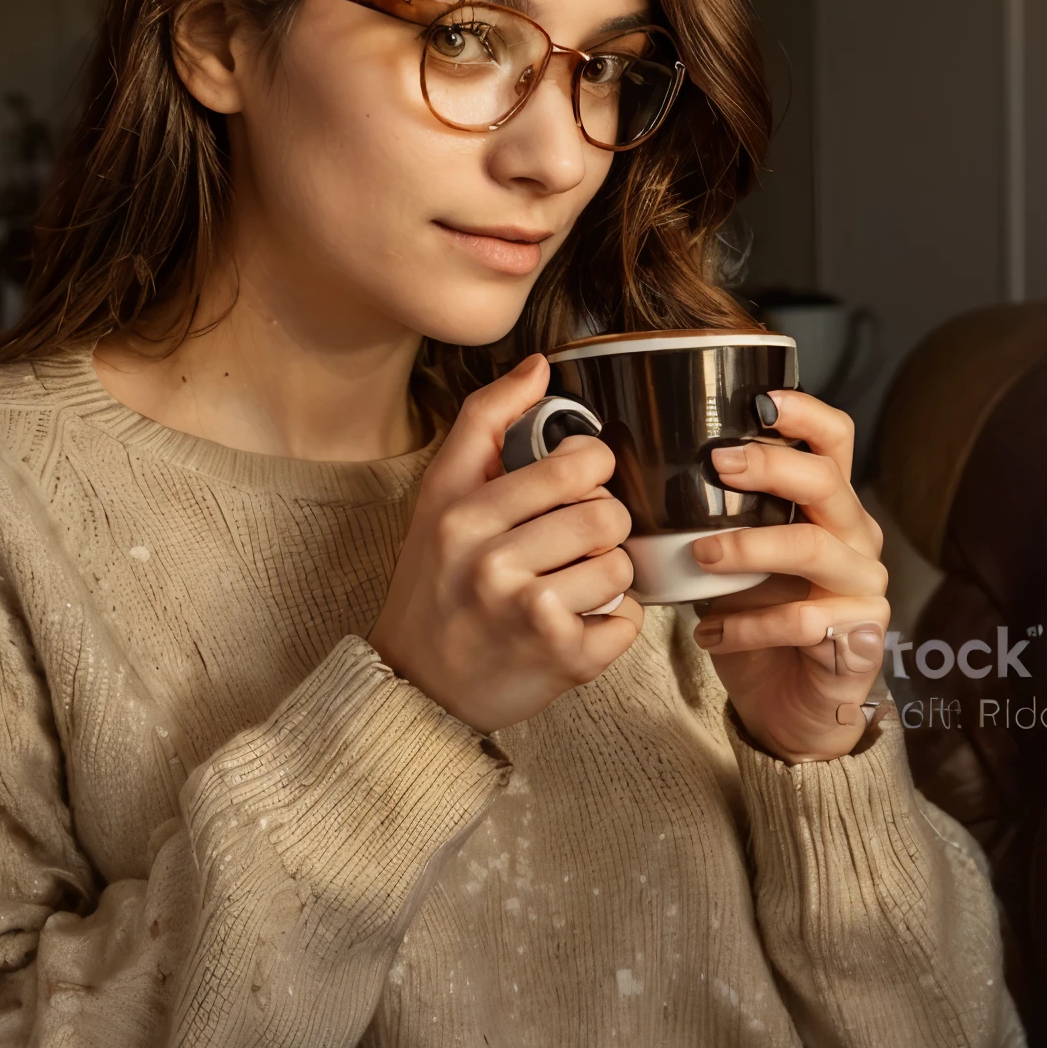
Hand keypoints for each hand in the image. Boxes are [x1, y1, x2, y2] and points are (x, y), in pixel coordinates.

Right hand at [369, 354, 642, 733]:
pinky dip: (613, 622)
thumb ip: (484, 425)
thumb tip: (538, 366)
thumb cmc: (436, 580)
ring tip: (572, 584)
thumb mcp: (440, 497)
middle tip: (575, 539)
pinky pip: (629, 620)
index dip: (591, 465)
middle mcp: (489, 561)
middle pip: (605, 515)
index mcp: (461, 512)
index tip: (575, 480)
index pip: (571, 463)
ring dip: (608, 575)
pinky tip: (576, 622)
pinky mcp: (561, 660)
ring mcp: (526, 613)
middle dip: (602, 523)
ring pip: (621, 566)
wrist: (417, 681)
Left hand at [691, 390, 889, 762]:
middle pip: (826, 483)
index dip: (805, 415)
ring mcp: (862, 588)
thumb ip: (710, 516)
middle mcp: (855, 539)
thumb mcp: (729, 557)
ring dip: (750, 547)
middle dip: (770, 468)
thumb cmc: (756, 619)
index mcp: (828, 507)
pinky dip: (746, 625)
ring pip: (814, 549)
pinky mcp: (856, 638)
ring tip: (700, 556)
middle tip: (717, 464)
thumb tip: (640, 472)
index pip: (835, 442)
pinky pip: (802, 621)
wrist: (788, 706)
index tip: (760, 400)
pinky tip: (708, 632)